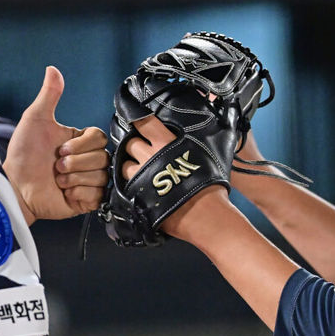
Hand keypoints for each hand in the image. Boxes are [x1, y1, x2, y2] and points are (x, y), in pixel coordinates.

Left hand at [4, 67, 109, 221]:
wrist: (15, 188)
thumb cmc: (22, 155)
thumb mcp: (35, 119)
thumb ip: (49, 95)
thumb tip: (52, 69)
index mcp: (80, 141)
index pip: (100, 138)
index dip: (81, 145)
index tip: (61, 148)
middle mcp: (85, 160)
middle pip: (102, 157)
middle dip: (75, 163)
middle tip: (56, 166)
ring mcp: (87, 181)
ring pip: (100, 176)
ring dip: (75, 178)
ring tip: (58, 180)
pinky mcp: (86, 200)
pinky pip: (97, 195)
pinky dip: (79, 193)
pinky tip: (64, 192)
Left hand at [123, 115, 228, 242]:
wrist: (205, 215)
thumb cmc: (210, 185)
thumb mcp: (205, 154)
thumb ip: (191, 142)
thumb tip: (199, 134)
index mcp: (166, 142)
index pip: (144, 122)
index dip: (139, 121)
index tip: (138, 122)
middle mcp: (150, 156)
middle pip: (130, 143)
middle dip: (134, 146)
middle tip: (144, 153)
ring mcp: (141, 176)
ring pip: (124, 165)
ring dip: (130, 167)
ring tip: (142, 173)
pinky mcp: (137, 195)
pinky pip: (125, 186)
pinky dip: (130, 185)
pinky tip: (141, 188)